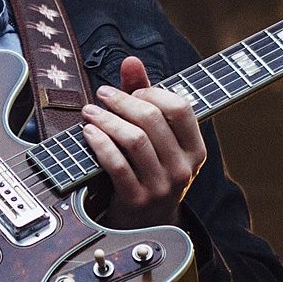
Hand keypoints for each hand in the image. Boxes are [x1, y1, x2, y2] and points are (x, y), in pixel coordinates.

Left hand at [81, 56, 205, 228]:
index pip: (180, 108)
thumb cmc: (148, 167)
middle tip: (101, 94)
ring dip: (106, 119)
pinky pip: (116, 164)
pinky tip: (88, 132)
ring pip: (134, 140)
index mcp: (195, 149)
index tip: (133, 90)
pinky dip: (99, 143)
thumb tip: (131, 59)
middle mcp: (183, 168)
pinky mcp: (137, 200)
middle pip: (152, 119)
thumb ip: (143, 95)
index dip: (153, 92)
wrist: (145, 222)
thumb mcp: (154, 134)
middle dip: (121, 100)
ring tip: (89, 111)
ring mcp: (162, 186)